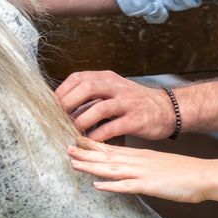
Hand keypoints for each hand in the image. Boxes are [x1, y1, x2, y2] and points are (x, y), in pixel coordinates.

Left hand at [55, 70, 176, 141]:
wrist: (167, 109)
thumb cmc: (134, 102)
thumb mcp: (113, 90)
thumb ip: (92, 95)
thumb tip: (62, 106)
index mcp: (108, 78)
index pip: (79, 77)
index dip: (62, 91)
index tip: (51, 105)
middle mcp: (117, 87)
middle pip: (88, 87)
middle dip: (69, 103)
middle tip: (57, 118)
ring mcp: (128, 102)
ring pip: (100, 108)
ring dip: (82, 120)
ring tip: (73, 130)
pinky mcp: (136, 119)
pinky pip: (114, 127)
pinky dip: (99, 135)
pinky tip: (90, 140)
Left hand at [68, 136, 213, 202]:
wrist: (203, 175)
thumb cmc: (183, 172)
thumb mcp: (158, 164)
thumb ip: (142, 166)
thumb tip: (128, 170)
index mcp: (140, 156)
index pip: (111, 149)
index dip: (92, 146)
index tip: (76, 141)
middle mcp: (138, 161)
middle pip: (107, 157)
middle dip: (85, 153)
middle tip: (66, 148)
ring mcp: (143, 173)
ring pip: (112, 169)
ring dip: (92, 166)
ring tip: (74, 163)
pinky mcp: (150, 186)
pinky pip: (127, 187)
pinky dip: (111, 186)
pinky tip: (97, 186)